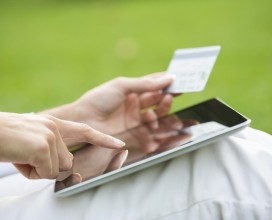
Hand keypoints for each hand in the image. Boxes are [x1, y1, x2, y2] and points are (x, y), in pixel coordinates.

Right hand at [0, 113, 124, 178]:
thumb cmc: (5, 138)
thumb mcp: (32, 141)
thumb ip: (52, 150)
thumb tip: (68, 171)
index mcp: (54, 124)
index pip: (86, 131)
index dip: (103, 139)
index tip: (119, 145)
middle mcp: (56, 128)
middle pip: (67, 163)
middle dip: (48, 168)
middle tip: (27, 158)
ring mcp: (51, 136)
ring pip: (57, 170)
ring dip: (38, 171)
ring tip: (21, 156)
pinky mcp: (43, 146)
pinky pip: (46, 173)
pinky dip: (31, 173)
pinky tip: (19, 159)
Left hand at [45, 73, 173, 134]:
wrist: (83, 120)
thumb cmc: (98, 99)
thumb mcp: (122, 86)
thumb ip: (145, 84)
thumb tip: (167, 78)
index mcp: (132, 91)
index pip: (153, 85)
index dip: (165, 83)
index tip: (178, 81)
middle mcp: (135, 105)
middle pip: (157, 101)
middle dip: (166, 99)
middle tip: (172, 96)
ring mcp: (134, 119)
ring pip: (156, 116)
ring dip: (162, 113)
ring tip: (162, 111)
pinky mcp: (133, 133)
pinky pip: (150, 131)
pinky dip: (156, 129)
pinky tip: (156, 126)